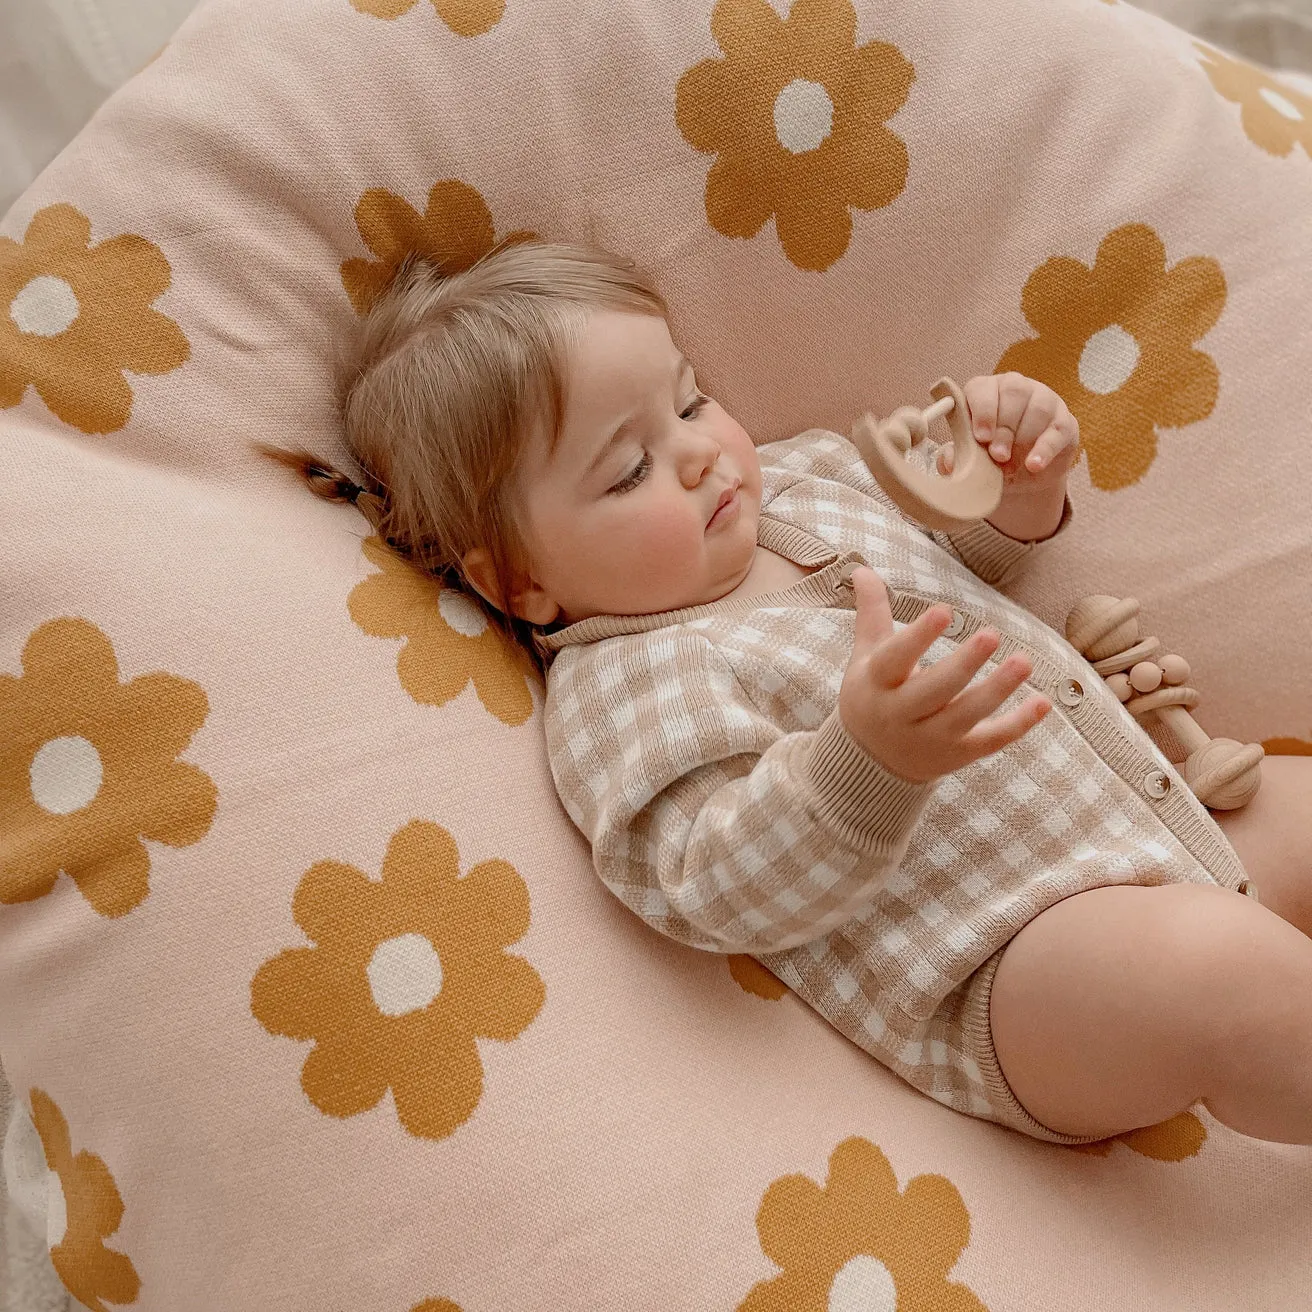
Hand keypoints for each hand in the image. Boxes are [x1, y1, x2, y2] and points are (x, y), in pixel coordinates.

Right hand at [838, 567, 1051, 782]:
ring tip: (1024, 660)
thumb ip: (871, 614)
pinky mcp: (957, 755)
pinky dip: (1019, 724)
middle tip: (992, 634)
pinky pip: (990, 741)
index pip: (896, 660)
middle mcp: (901, 715)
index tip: (945, 610)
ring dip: (998, 689)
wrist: (869, 762)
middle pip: (935, 690)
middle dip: (964, 664)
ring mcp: (931, 739)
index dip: (919, 637)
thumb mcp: (865, 657)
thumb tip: (863, 569)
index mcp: (877, 685)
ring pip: (967, 715)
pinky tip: (1043, 701)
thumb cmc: (872, 695)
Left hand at [936, 373, 1079, 491]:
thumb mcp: (970, 461)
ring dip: (1023, 438)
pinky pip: (1058, 428)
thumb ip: (955, 457)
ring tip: (1011, 466)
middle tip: (997, 455)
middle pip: (1013, 392)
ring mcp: (1044, 401)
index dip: (982, 410)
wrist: (1022, 480)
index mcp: (986, 392)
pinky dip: (1045, 449)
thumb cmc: (990, 460)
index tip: (981, 437)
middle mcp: (1016, 388)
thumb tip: (948, 457)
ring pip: (1038, 407)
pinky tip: (1034, 465)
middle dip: (1003, 427)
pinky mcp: (1064, 422)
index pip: (982, 387)